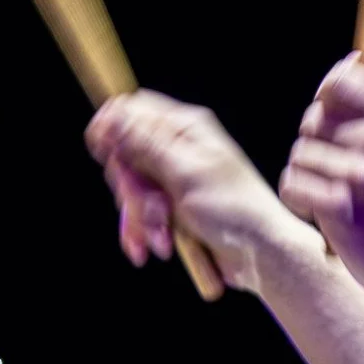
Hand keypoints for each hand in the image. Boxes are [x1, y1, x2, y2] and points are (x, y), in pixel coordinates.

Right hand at [86, 91, 316, 294]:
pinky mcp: (172, 208)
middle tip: (153, 207)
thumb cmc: (234, 210)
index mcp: (186, 129)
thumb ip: (146, 144)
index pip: (136, 110)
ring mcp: (174, 180)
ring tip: (163, 235)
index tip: (104, 152)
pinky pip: (140, 214)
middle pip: (126, 155)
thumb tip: (113, 113)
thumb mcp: (185, 172)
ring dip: (140, 217)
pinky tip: (154, 248)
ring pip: (131, 189)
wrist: (260, 253)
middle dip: (132, 188)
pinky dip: (144, 232)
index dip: (114, 128)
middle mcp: (178, 150)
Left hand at [277, 55, 363, 311]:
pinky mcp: (340, 208)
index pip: (339, 84)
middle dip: (315, 148)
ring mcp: (361, 175)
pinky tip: (320, 213)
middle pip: (313, 121)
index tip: (329, 128)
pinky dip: (299, 199)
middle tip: (335, 176)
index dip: (324, 103)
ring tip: (333, 199)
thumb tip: (346, 65)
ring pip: (299, 155)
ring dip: (307, 177)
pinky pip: (292, 184)